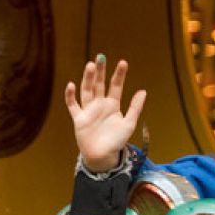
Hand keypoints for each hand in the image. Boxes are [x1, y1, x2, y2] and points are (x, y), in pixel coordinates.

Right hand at [64, 55, 146, 171]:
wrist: (103, 157)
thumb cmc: (117, 141)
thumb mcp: (129, 123)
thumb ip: (135, 108)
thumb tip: (143, 91)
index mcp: (112, 104)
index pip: (115, 86)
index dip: (119, 75)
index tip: (123, 62)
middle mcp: (100, 104)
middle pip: (99, 84)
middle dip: (100, 71)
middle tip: (101, 57)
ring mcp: (88, 110)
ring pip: (87, 90)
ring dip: (88, 79)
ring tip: (90, 66)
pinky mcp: (79, 118)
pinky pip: (73, 105)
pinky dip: (71, 96)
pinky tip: (72, 85)